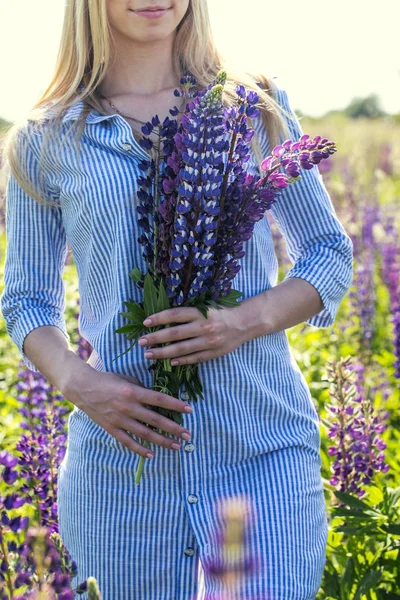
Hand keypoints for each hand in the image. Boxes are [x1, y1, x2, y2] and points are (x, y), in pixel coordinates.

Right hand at [62, 369, 192, 459]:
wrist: (83, 388)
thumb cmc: (107, 380)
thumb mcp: (126, 379)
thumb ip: (142, 388)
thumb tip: (156, 398)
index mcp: (133, 392)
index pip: (159, 399)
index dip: (175, 405)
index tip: (189, 410)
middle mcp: (128, 407)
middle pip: (155, 420)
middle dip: (174, 428)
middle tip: (187, 434)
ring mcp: (119, 419)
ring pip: (145, 434)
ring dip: (162, 441)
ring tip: (176, 446)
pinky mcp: (112, 428)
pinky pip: (128, 442)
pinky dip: (140, 449)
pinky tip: (152, 454)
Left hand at [138, 304, 248, 365]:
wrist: (245, 322)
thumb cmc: (221, 312)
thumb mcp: (206, 307)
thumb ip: (188, 313)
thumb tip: (163, 319)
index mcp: (201, 312)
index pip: (175, 315)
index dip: (159, 318)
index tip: (145, 322)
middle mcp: (204, 326)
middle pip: (174, 333)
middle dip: (155, 338)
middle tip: (140, 342)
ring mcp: (209, 341)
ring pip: (181, 349)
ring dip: (163, 353)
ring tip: (148, 354)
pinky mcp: (214, 353)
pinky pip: (194, 358)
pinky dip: (181, 361)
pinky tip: (170, 362)